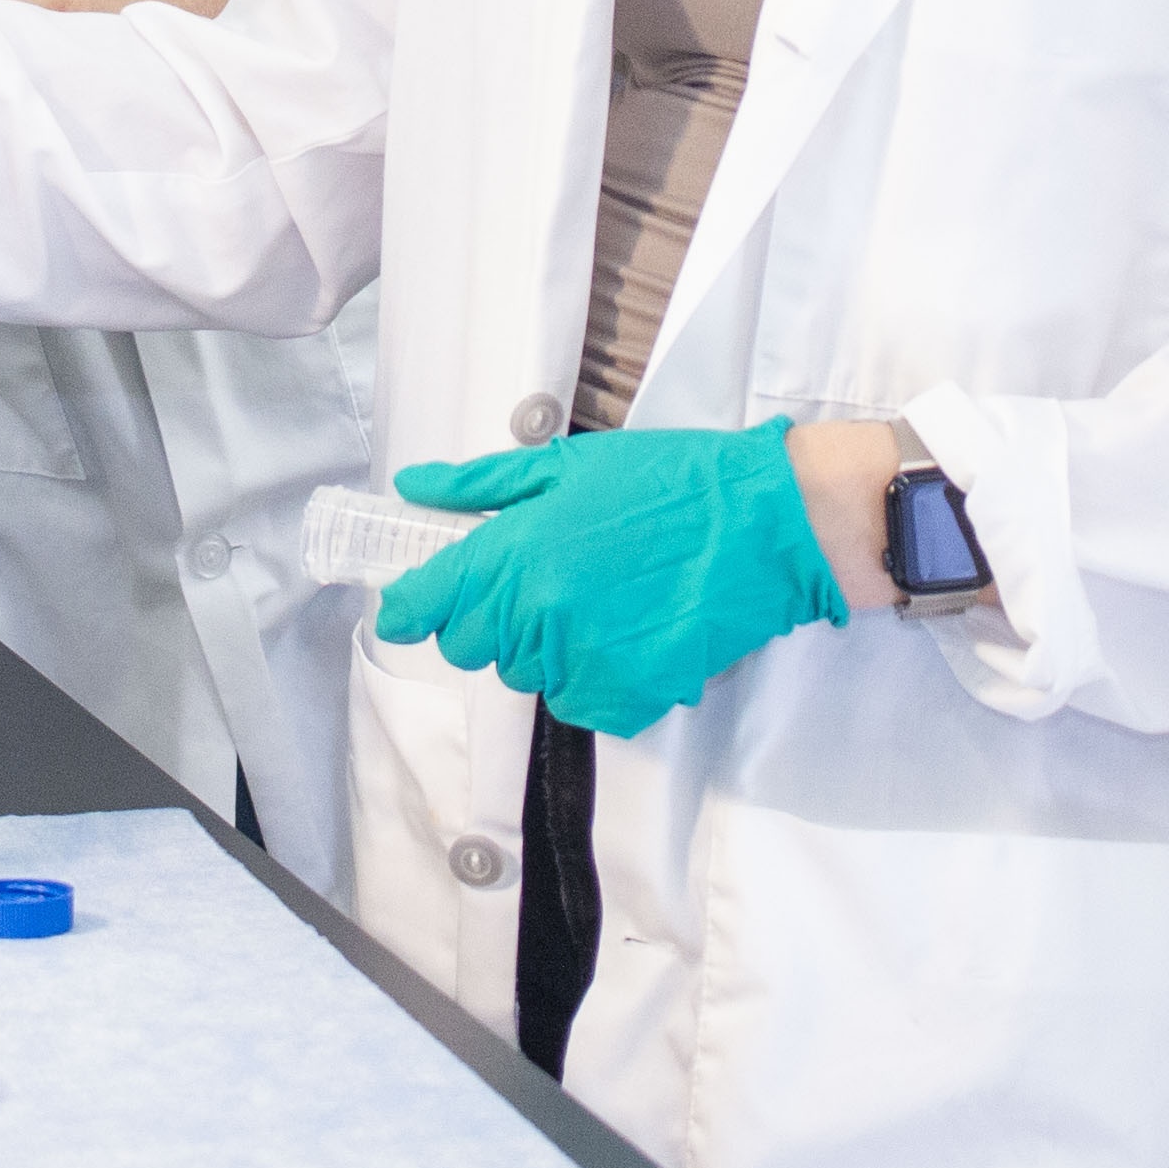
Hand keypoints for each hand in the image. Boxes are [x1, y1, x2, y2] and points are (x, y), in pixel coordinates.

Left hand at [372, 419, 847, 737]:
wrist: (762, 525)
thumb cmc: (669, 484)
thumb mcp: (564, 466)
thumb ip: (479, 487)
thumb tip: (413, 486)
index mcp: (516, 553)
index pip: (429, 603)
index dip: (410, 607)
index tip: (406, 609)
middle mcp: (541, 614)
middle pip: (471, 646)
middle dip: (486, 620)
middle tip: (533, 583)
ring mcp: (584, 661)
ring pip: (525, 674)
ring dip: (543, 646)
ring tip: (594, 598)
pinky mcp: (629, 696)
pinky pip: (578, 701)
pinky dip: (590, 677)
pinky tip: (622, 632)